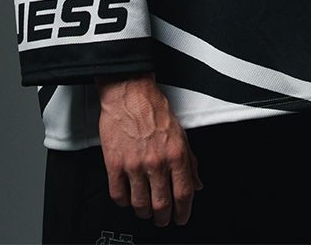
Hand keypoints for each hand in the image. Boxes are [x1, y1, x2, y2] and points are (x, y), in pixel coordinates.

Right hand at [96, 71, 202, 226]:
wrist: (128, 91)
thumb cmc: (152, 107)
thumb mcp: (180, 132)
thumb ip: (189, 160)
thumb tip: (196, 182)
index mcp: (175, 153)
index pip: (184, 193)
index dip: (183, 211)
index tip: (181, 217)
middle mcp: (156, 161)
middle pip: (162, 204)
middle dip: (163, 218)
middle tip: (161, 219)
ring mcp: (134, 164)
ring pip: (140, 204)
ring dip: (143, 211)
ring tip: (144, 209)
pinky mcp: (114, 163)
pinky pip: (118, 194)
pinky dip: (124, 202)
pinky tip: (127, 197)